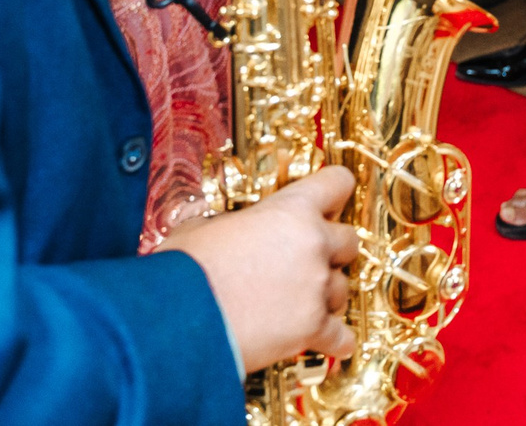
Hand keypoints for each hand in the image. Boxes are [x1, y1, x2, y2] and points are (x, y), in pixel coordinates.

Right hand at [165, 166, 360, 371]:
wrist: (175, 319)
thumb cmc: (182, 271)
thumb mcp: (200, 229)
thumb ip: (226, 224)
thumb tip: (218, 227)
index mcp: (290, 210)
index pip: (337, 183)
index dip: (333, 193)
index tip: (330, 202)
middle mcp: (313, 244)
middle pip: (349, 241)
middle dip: (331, 252)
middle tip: (307, 262)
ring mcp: (316, 287)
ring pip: (342, 289)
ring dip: (324, 297)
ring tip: (296, 305)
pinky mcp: (313, 328)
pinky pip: (340, 335)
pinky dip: (334, 340)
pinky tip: (328, 341)